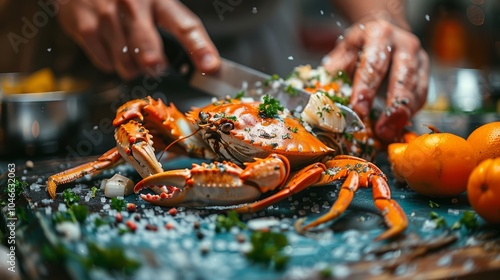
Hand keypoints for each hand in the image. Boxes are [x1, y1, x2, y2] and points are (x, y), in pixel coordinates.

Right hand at [57, 0, 219, 79]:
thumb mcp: (153, 0)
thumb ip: (174, 24)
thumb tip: (200, 60)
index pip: (184, 25)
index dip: (199, 48)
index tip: (211, 66)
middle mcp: (132, 5)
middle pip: (149, 54)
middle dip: (155, 66)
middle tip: (155, 64)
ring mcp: (106, 16)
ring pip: (127, 65)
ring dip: (132, 67)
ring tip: (129, 49)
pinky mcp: (84, 27)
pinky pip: (106, 64)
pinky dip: (111, 62)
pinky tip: (110, 44)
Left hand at [322, 18, 428, 142]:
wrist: (382, 33)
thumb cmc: (359, 46)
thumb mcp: (343, 51)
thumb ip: (337, 70)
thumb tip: (327, 93)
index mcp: (379, 34)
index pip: (374, 63)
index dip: (366, 88)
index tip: (359, 109)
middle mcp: (404, 44)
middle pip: (403, 75)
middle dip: (393, 105)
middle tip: (382, 128)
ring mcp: (418, 58)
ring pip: (416, 88)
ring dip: (403, 114)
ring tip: (388, 132)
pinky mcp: (425, 73)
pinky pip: (421, 96)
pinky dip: (410, 113)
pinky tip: (397, 126)